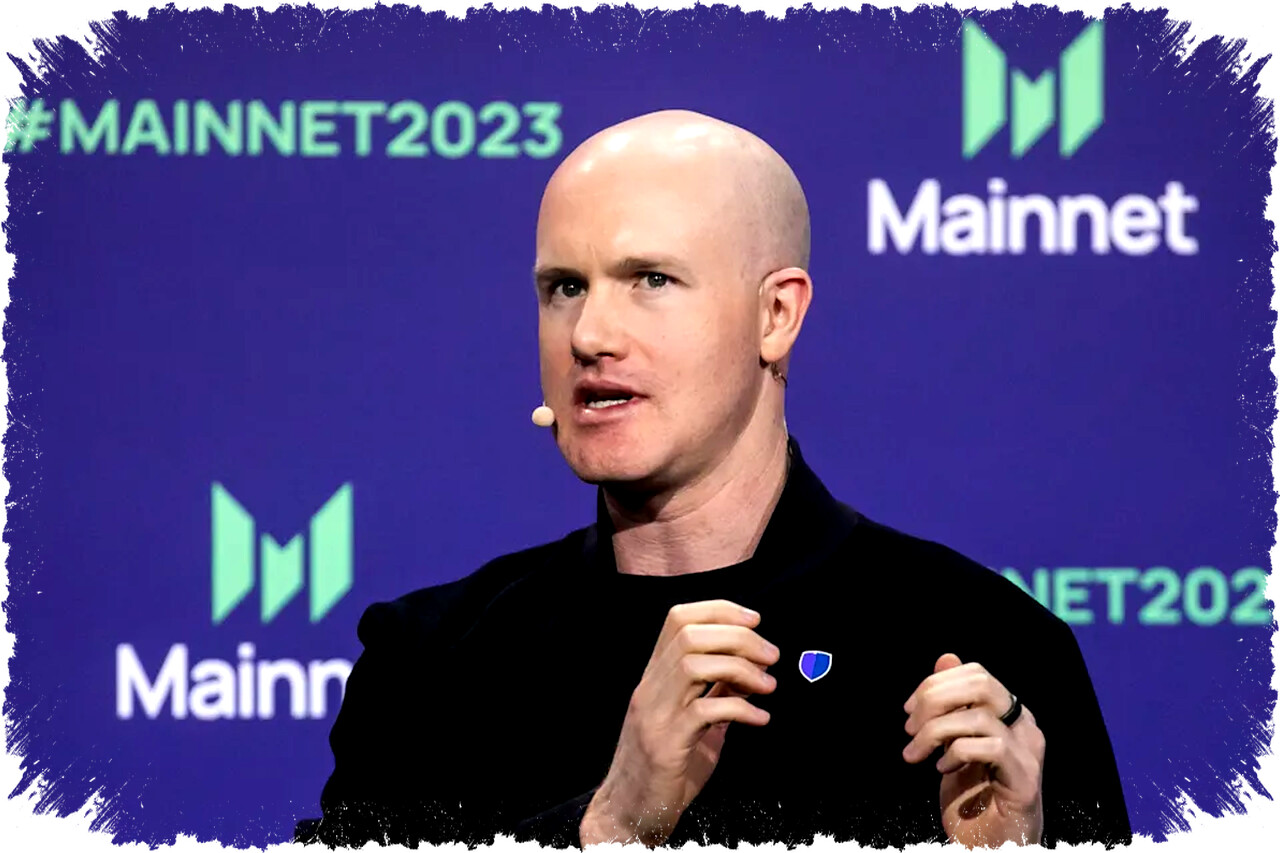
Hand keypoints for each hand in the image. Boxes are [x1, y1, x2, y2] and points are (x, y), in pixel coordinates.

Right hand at [580, 600, 779, 847]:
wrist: (631, 814)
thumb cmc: (667, 768)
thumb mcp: (694, 721)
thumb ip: (714, 691)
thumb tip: (750, 664)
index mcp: (655, 677)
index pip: (678, 619)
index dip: (719, 610)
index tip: (755, 620)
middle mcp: (650, 688)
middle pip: (689, 635)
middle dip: (738, 636)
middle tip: (772, 655)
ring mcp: (654, 715)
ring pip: (692, 665)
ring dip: (740, 668)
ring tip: (769, 686)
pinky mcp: (665, 745)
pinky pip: (704, 712)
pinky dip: (740, 709)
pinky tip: (760, 719)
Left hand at [903, 653, 1044, 846]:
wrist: (990, 844)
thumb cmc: (973, 796)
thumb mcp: (952, 742)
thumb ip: (951, 704)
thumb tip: (946, 657)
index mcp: (1009, 713)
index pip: (975, 673)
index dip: (936, 683)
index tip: (908, 709)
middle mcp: (1025, 726)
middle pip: (980, 684)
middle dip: (934, 699)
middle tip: (909, 727)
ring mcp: (1029, 752)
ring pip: (978, 716)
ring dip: (935, 731)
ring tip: (916, 754)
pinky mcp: (1025, 779)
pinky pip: (988, 747)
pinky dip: (956, 753)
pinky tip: (942, 770)